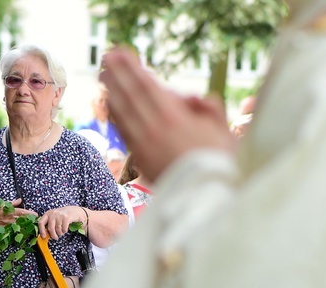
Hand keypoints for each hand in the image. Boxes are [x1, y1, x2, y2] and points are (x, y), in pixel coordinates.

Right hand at [0, 198, 36, 229]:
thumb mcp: (0, 204)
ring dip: (26, 227)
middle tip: (37, 221)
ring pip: (18, 227)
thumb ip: (11, 203)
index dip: (29, 213)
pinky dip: (18, 232)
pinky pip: (12, 232)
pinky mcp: (3, 231)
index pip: (21, 212)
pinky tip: (24, 233)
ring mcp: (6, 226)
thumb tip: (20, 200)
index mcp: (8, 211)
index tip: (36, 214)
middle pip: (22, 221)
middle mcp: (8, 219)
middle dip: (30, 221)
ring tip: (33, 227)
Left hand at [38, 206, 80, 240]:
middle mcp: (53, 213)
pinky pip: (64, 229)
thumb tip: (44, 235)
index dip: (41, 230)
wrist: (74, 211)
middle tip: (55, 238)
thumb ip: (48, 224)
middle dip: (53, 235)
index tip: (44, 236)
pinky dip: (64, 231)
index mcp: (47, 214)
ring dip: (60, 233)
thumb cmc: (61, 216)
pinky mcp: (66, 218)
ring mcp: (59, 215)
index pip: (41, 222)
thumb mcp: (53, 217)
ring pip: (58, 229)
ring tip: (61, 231)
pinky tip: (65, 229)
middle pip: (50, 228)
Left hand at [100, 47, 234, 182]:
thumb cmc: (219, 161)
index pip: (146, 87)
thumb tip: (190, 98)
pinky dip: (115, 115)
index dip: (132, 69)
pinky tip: (110, 105)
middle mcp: (154, 129)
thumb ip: (207, 107)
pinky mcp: (140, 159)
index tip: (121, 54)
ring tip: (103, 76)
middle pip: (130, 96)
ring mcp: (144, 145)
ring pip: (123, 113)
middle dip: (118, 75)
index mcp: (174, 117)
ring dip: (112, 92)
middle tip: (107, 58)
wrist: (206, 196)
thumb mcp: (222, 128)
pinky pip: (124, 131)